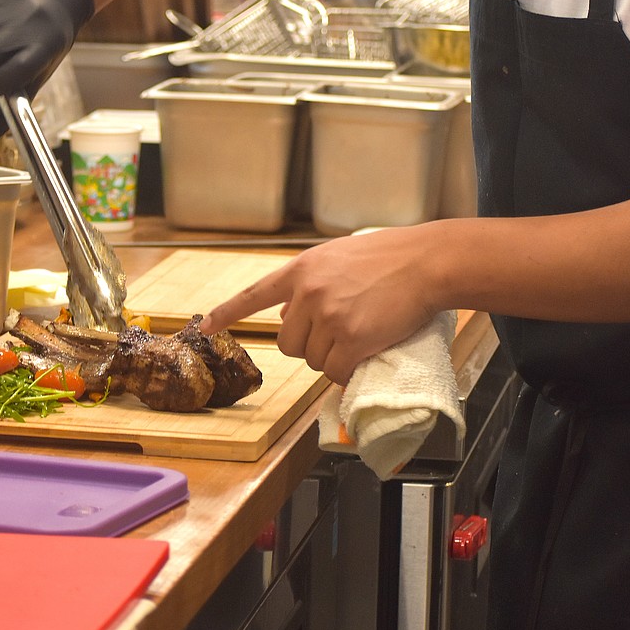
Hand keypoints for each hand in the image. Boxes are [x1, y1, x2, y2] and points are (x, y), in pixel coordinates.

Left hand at [200, 228, 440, 385]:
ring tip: (360, 332)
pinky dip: (348, 370)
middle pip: (289, 343)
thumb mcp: (339, 257)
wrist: (424, 262)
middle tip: (339, 332)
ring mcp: (328, 315)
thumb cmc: (389, 258)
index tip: (205, 326)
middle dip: (309, 346)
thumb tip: (289, 313)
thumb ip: (312, 283)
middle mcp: (309, 292)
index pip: (255, 294)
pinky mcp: (350, 338)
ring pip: (312, 360)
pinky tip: (366, 350)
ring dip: (333, 357)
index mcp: (302, 269)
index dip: (228, 312)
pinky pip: (335, 372)